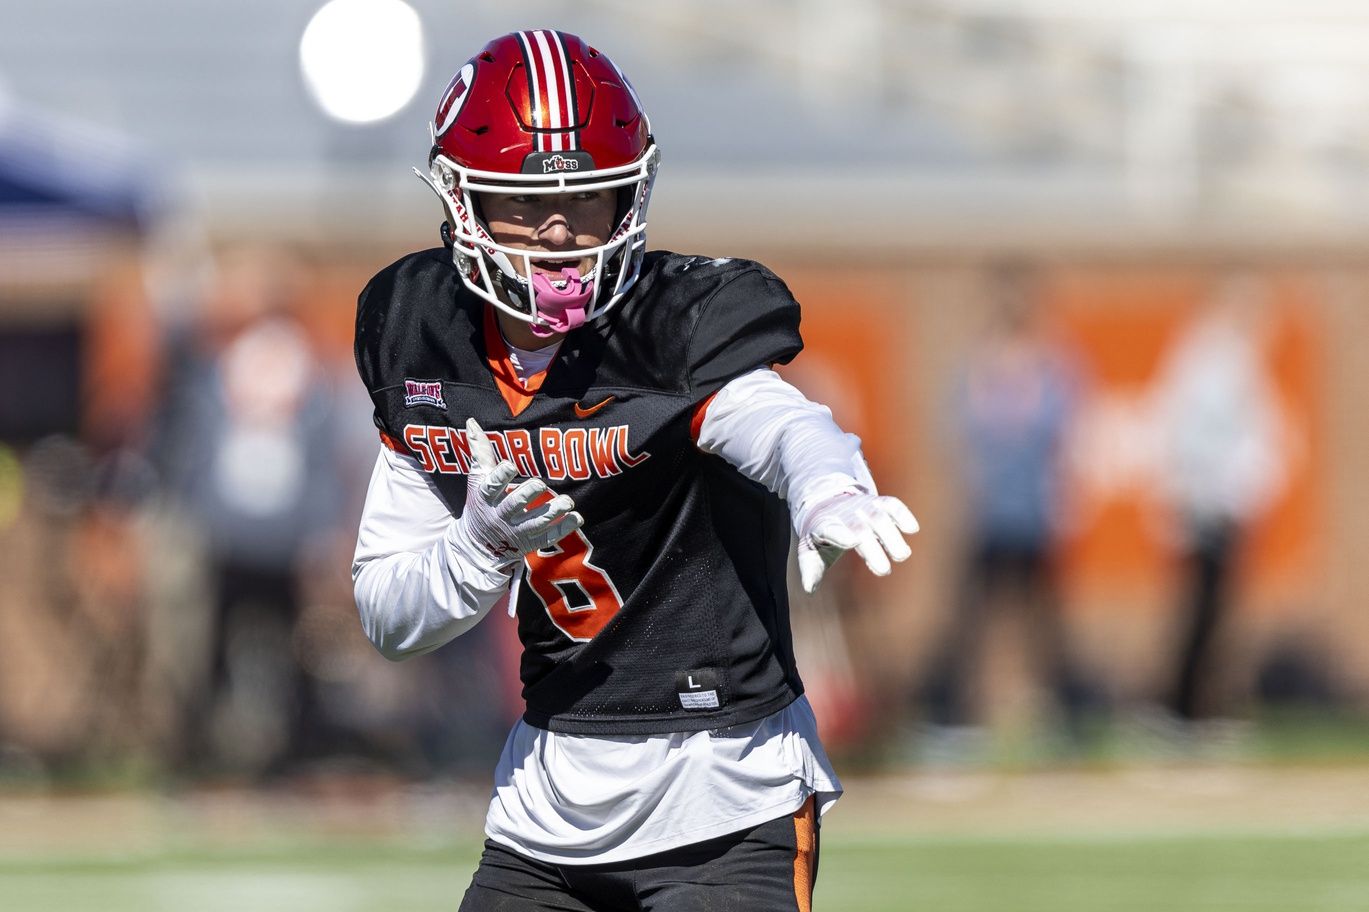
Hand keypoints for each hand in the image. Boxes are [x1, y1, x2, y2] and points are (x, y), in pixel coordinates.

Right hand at [454, 418, 582, 566]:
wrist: (479, 544)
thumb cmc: (481, 503)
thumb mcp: (477, 479)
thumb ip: (480, 452)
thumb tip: (472, 421)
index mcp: (486, 498)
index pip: (491, 487)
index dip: (500, 477)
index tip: (510, 465)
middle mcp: (501, 516)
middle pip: (514, 506)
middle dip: (527, 494)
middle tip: (540, 483)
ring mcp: (517, 531)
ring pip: (535, 523)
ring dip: (552, 512)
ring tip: (568, 502)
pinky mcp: (532, 541)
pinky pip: (549, 537)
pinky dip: (563, 528)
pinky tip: (576, 517)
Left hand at [797, 493, 918, 593]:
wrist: (828, 502)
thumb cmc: (821, 533)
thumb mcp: (810, 549)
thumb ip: (810, 568)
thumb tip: (809, 588)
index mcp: (824, 526)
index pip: (831, 530)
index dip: (841, 534)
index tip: (852, 541)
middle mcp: (845, 515)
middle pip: (860, 529)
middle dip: (873, 549)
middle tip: (884, 570)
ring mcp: (863, 508)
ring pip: (879, 518)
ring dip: (892, 536)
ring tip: (902, 555)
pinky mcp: (878, 503)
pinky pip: (892, 505)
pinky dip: (903, 514)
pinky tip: (912, 529)